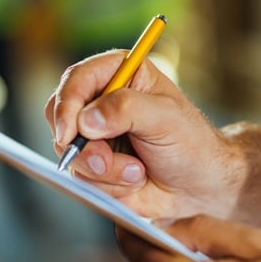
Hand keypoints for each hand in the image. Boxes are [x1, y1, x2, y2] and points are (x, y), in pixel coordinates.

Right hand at [47, 52, 245, 219]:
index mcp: (120, 74)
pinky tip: (135, 181)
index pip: (77, 80)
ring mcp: (95, 136)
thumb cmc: (191, 144)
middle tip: (105, 160)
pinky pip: (81, 177)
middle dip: (82, 145)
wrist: (200, 187)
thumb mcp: (166, 117)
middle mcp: (101, 102)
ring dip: (103, 170)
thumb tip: (87, 119)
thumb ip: (127, 109)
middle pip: (59, 116)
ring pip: (70, 152)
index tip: (69, 132)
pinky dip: (108, 185)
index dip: (67, 104)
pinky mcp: (94, 165)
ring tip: (138, 172)